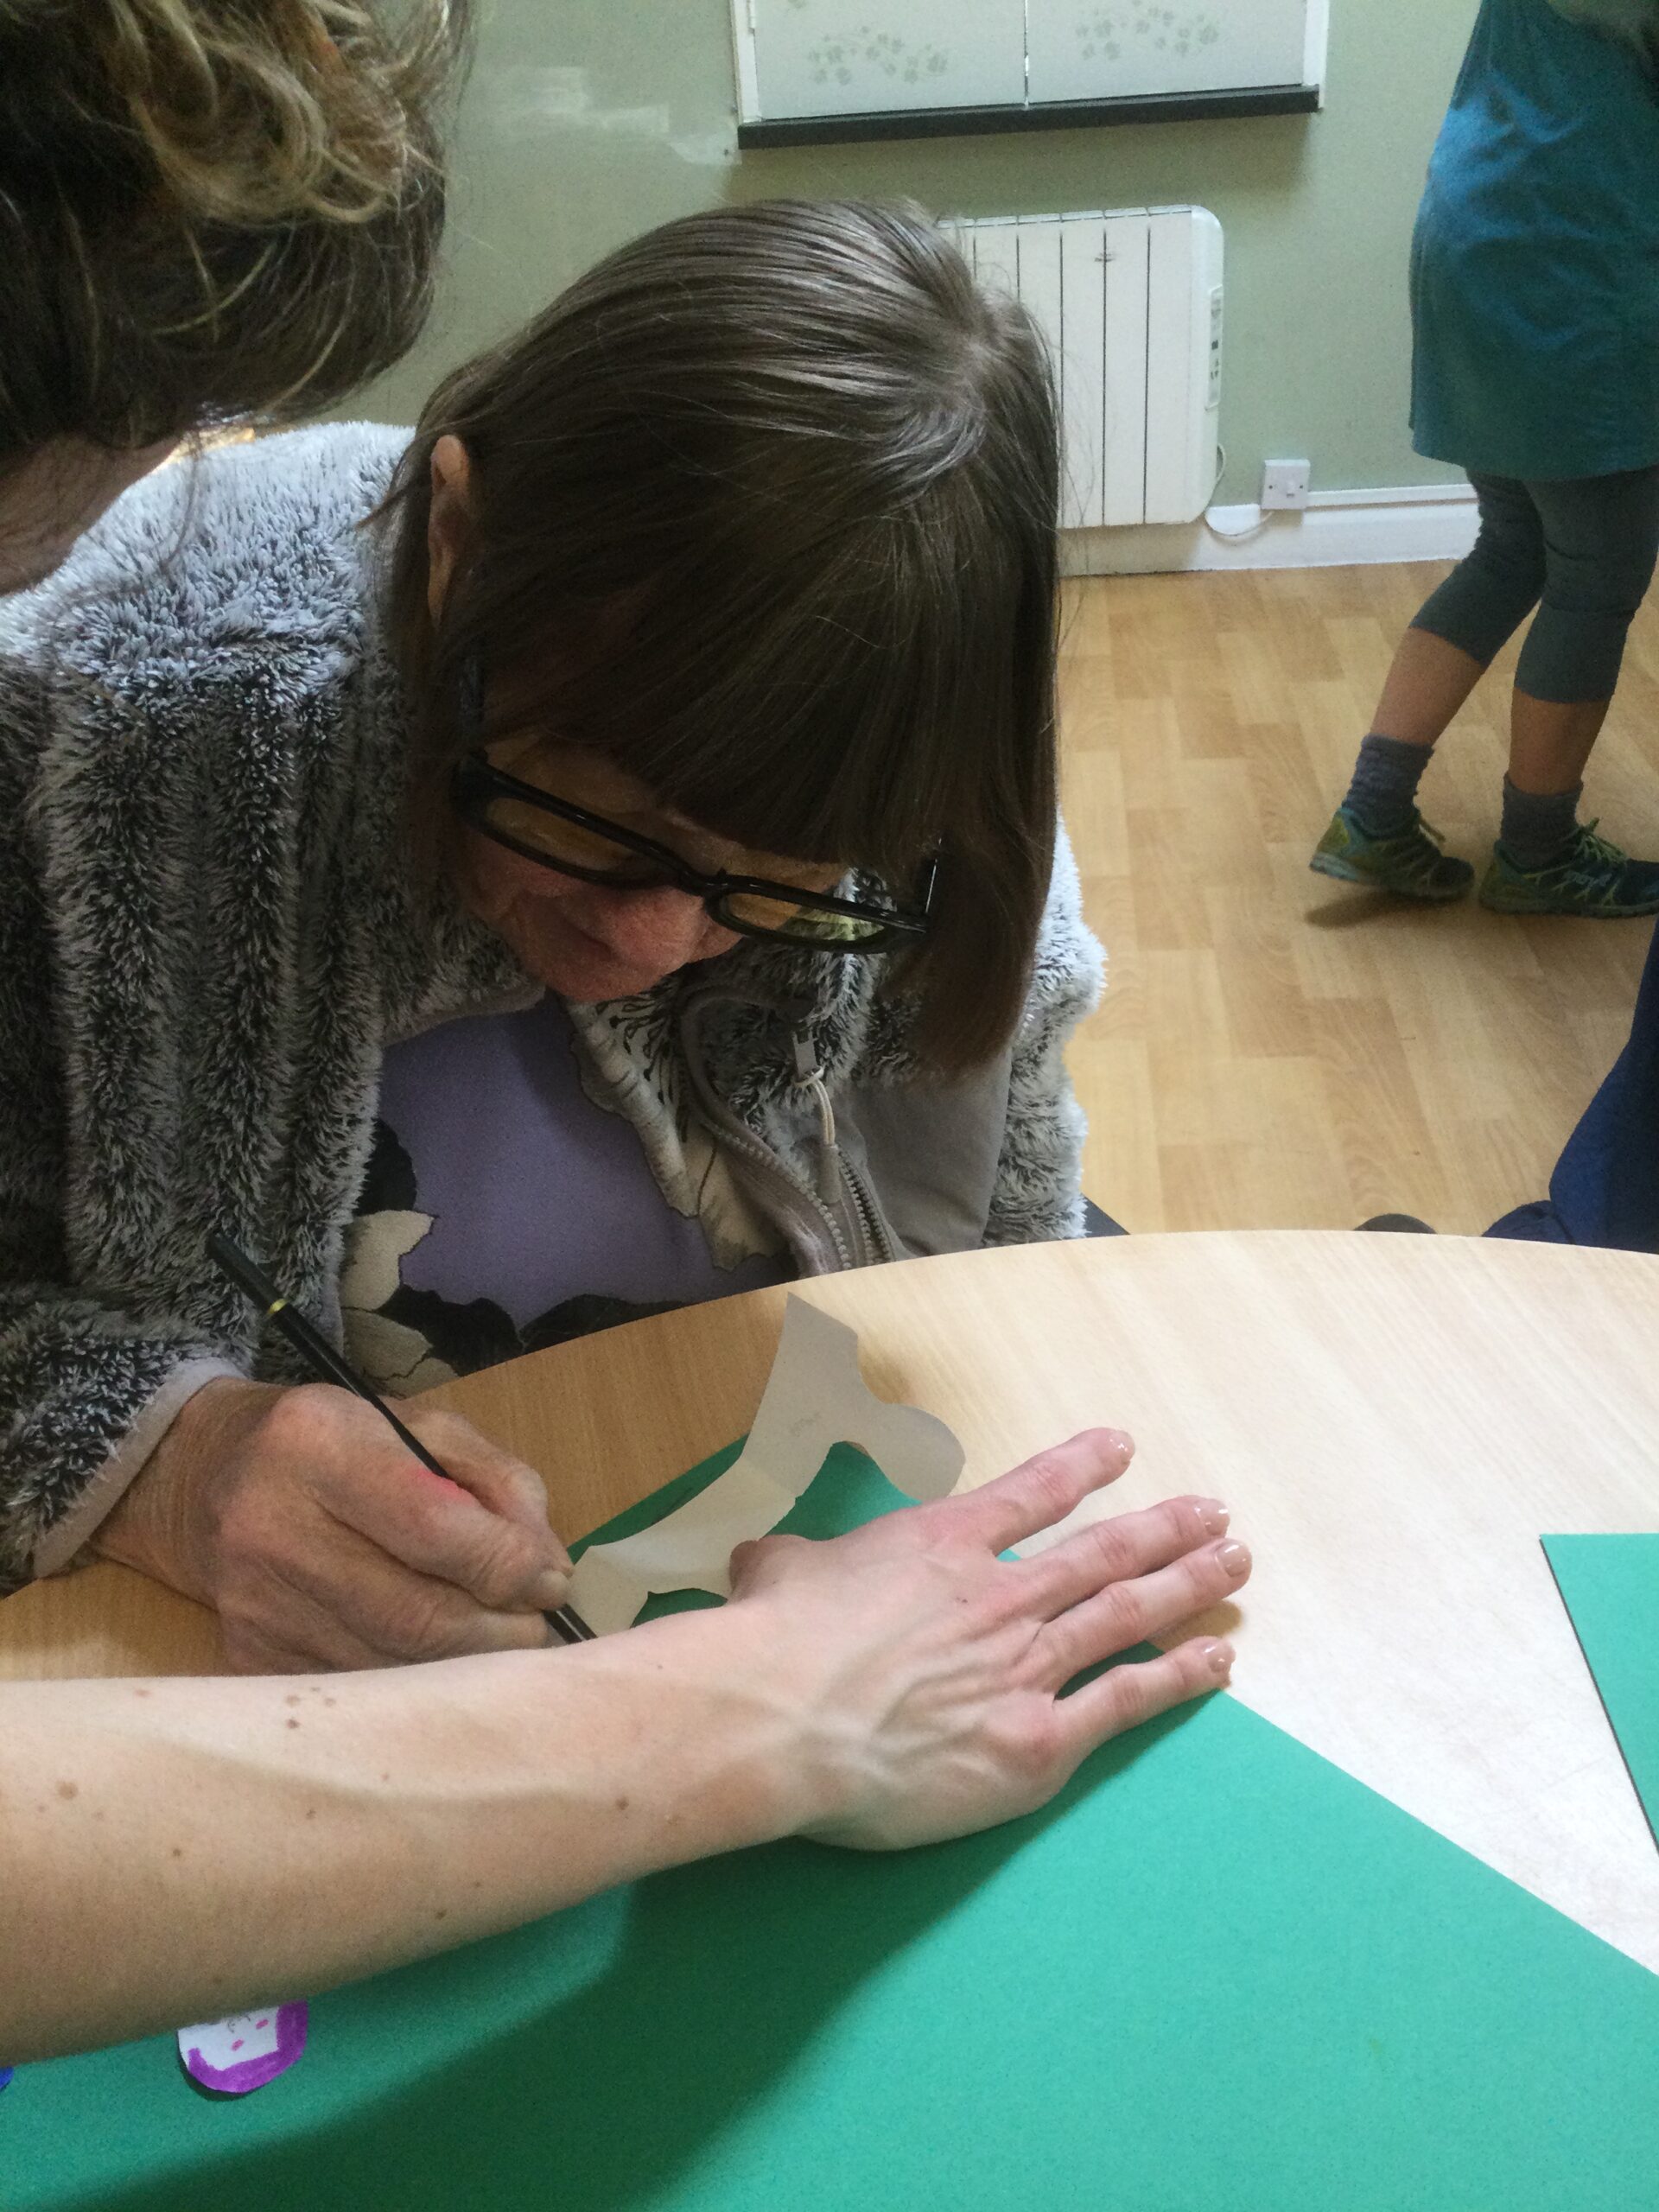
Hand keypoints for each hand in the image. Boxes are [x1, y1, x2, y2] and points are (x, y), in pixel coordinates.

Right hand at [93, 1379, 571, 1671]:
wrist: (203, 1480)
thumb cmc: (334, 1445)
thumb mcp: (421, 1427)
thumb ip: (499, 1482)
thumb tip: (550, 1568)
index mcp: (318, 1447)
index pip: (433, 1527)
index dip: (509, 1565)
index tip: (550, 1581)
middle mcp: (273, 1527)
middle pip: (415, 1615)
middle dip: (498, 1631)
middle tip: (534, 1626)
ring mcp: (254, 1603)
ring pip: (391, 1665)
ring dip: (465, 1666)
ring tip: (495, 1640)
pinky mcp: (249, 1658)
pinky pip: (357, 1689)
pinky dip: (414, 1685)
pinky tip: (437, 1660)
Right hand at [724, 1428, 1247, 1849]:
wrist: (784, 1716)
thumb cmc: (774, 1640)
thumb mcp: (777, 1573)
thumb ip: (787, 1563)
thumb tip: (760, 1564)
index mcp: (943, 1545)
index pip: (1031, 1493)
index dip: (1082, 1467)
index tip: (1122, 1447)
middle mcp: (1001, 1595)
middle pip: (1103, 1552)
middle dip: (1165, 1529)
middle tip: (1215, 1513)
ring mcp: (1028, 1666)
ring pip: (1128, 1613)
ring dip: (1187, 1584)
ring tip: (1234, 1563)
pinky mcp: (1039, 1740)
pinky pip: (1125, 1701)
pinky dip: (1177, 1677)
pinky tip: (1216, 1660)